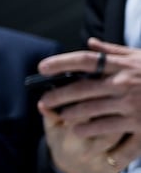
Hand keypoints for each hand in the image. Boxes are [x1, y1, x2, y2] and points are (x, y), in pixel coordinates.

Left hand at [38, 42, 140, 172]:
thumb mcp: (140, 57)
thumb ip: (114, 51)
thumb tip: (90, 42)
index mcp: (123, 65)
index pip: (86, 60)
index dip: (61, 63)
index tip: (42, 67)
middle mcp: (124, 83)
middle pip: (81, 88)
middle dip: (58, 95)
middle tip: (43, 101)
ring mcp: (130, 103)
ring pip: (89, 109)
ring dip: (70, 114)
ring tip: (60, 116)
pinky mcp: (137, 122)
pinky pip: (104, 127)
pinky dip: (87, 128)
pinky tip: (77, 130)